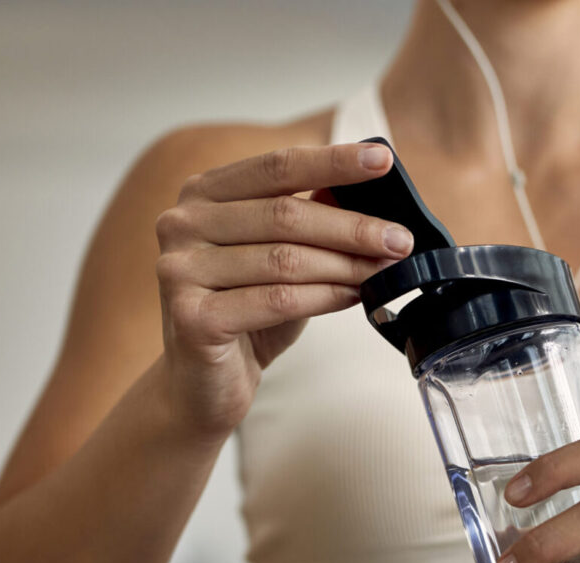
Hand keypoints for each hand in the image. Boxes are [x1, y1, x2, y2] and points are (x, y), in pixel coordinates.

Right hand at [153, 142, 414, 438]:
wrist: (204, 384)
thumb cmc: (246, 315)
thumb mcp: (279, 256)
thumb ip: (309, 221)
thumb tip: (368, 195)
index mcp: (202, 195)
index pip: (276, 167)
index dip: (332, 162)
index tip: (381, 161)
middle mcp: (181, 224)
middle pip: (285, 215)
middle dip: (353, 228)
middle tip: (400, 240)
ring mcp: (179, 270)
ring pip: (285, 260)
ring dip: (345, 266)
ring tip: (383, 272)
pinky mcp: (193, 317)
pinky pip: (278, 300)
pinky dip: (325, 298)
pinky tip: (353, 297)